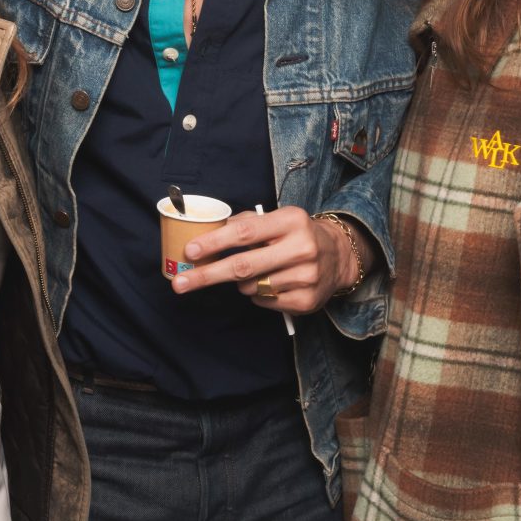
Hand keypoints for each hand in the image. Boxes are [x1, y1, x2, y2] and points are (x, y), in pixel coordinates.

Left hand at [171, 205, 359, 314]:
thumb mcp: (277, 219)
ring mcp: (306, 276)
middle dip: (207, 276)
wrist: (339, 255)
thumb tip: (206, 233)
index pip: (245, 231)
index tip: (190, 252)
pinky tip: (271, 284)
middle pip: (243, 266)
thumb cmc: (296, 234)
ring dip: (241, 283)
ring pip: (251, 287)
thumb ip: (244, 222)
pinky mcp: (306, 300)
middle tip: (180, 284)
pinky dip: (258, 295)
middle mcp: (302, 247)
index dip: (215, 243)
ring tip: (255, 273)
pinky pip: (264, 302)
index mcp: (291, 221)